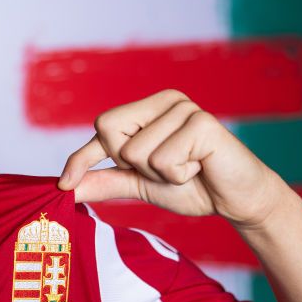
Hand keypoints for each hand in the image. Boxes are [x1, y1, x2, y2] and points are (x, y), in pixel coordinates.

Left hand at [57, 89, 287, 227]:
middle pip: (110, 132)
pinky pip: (163, 159)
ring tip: (189, 168)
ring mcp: (183, 107)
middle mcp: (165, 100)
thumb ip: (105, 180)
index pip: (102, 127)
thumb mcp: (140, 184)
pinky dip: (179, 175)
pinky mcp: (202, 122)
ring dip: (161, 174)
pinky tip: (201, 167)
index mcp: (148, 108)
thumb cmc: (191, 187)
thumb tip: (65, 187)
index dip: (81, 157)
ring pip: (136, 152)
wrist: (237, 201)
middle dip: (132, 164)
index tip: (64, 183)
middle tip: (167, 169)